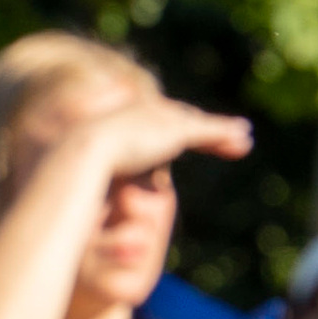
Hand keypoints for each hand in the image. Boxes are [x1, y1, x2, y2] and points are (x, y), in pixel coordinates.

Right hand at [45, 86, 252, 185]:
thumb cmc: (73, 171)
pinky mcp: (175, 132)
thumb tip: (72, 201)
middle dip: (204, 128)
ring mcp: (159, 122)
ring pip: (198, 126)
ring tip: (244, 137)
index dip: (171, 132)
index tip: (184, 138)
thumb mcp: (85, 180)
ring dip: (222, 132)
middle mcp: (143, 117)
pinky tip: (245, 140)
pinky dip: (225, 135)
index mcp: (123, 125)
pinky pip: (207, 133)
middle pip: (181, 121)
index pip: (154, 126)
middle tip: (226, 134)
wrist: (79, 154)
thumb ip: (88, 186)